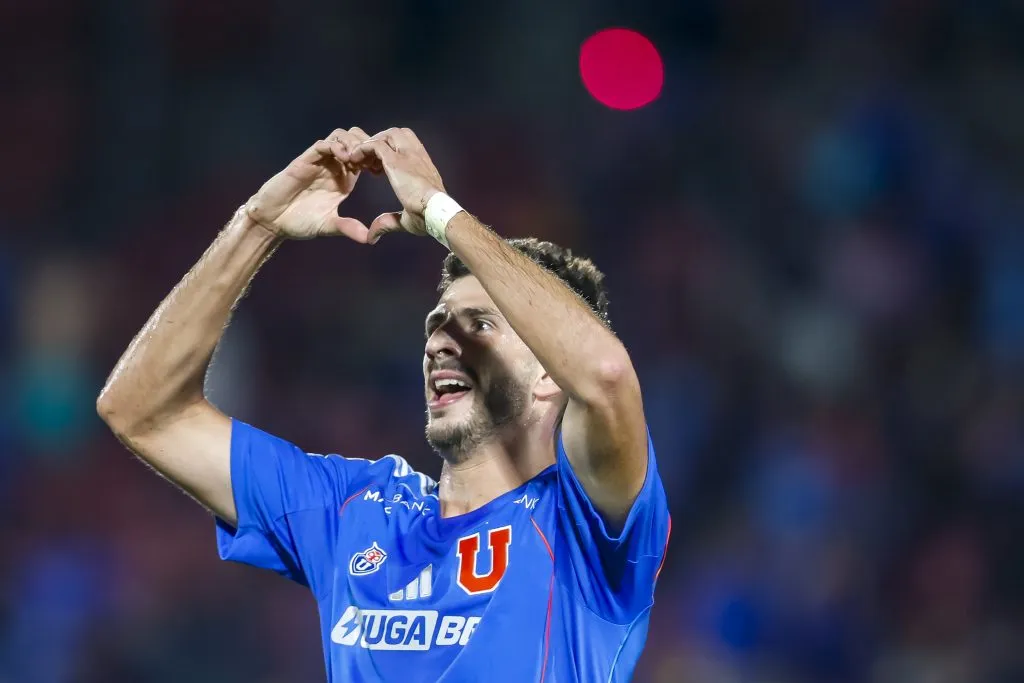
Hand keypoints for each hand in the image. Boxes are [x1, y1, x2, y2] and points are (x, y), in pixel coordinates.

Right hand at [245, 127, 371, 241]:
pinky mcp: (305, 160)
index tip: (384, 169)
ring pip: (340, 137)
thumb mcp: (328, 226)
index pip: (365, 158)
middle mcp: (333, 167)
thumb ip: (347, 228)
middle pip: (356, 140)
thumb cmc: (299, 222)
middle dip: (367, 146)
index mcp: (344, 179)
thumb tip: (368, 239)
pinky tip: (344, 158)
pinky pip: (322, 145)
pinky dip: (335, 146)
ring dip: (352, 143)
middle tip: (374, 160)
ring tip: (359, 159)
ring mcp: (319, 162)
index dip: (376, 159)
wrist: (273, 221)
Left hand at [343, 127, 446, 243]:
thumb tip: (372, 236)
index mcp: (423, 166)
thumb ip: (388, 222)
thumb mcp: (406, 219)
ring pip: (386, 135)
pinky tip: (354, 161)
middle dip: (380, 143)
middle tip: (368, 163)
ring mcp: (407, 155)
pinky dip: (363, 149)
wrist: (437, 212)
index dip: (390, 153)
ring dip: (371, 144)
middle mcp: (417, 156)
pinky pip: (375, 144)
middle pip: (396, 134)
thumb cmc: (429, 218)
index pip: (407, 145)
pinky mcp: (396, 160)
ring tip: (360, 161)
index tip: (378, 172)